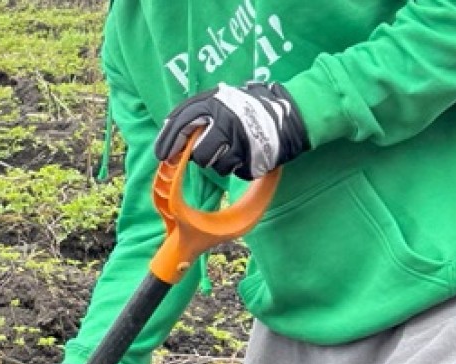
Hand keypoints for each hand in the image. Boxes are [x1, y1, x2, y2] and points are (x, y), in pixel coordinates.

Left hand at [154, 81, 308, 179]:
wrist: (292, 112)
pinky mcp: (254, 159)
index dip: (168, 142)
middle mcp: (225, 122)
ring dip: (221, 163)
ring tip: (234, 148)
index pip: (181, 124)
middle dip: (200, 157)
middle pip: (199, 154)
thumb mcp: (222, 99)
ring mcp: (240, 142)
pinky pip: (236, 171)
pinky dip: (238, 166)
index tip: (162, 155)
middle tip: (209, 151)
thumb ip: (198, 114)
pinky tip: (247, 153)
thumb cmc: (250, 107)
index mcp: (214, 104)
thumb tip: (170, 135)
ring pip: (216, 167)